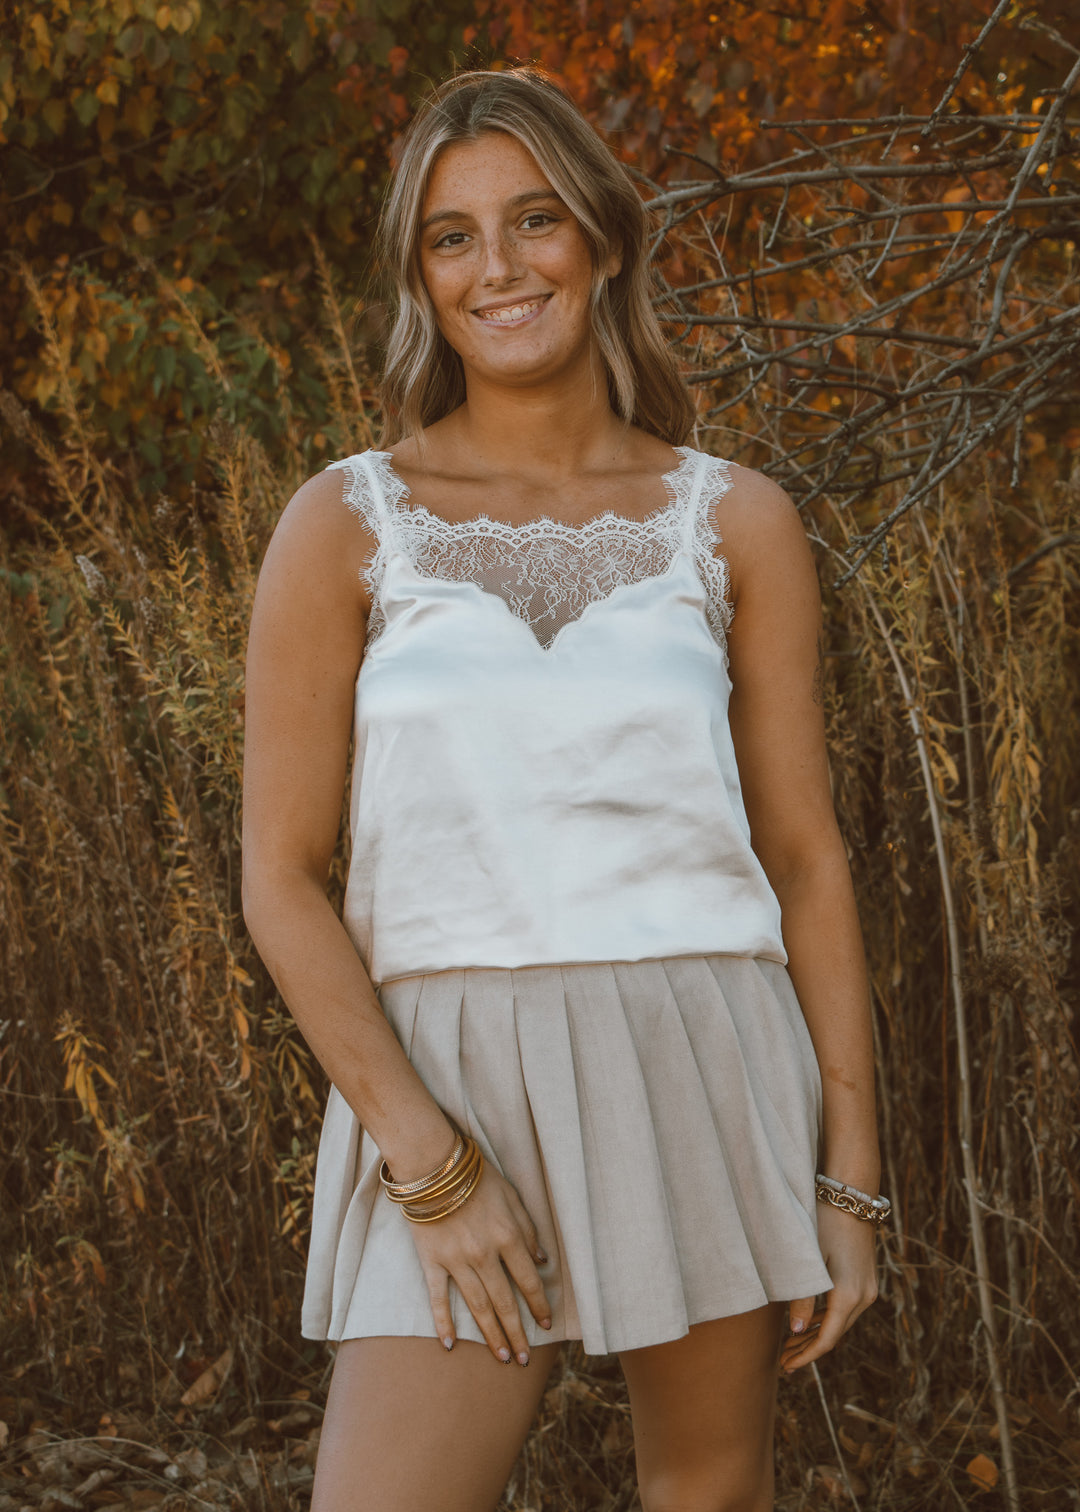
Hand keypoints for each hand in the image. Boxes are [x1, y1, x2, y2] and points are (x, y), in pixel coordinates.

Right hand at [406, 1163, 552, 1365]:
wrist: (433, 1165)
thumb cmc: (476, 1176)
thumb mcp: (512, 1196)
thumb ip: (528, 1229)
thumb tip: (542, 1260)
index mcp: (508, 1236)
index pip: (528, 1280)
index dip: (539, 1305)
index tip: (546, 1324)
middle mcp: (485, 1254)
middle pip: (505, 1302)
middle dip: (517, 1333)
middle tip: (524, 1359)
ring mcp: (457, 1260)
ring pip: (478, 1306)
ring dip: (491, 1335)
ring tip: (502, 1357)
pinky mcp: (432, 1261)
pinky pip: (438, 1298)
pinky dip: (443, 1322)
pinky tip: (450, 1344)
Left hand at [780, 1202, 878, 1373]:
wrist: (851, 1196)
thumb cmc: (824, 1222)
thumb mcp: (808, 1259)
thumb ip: (801, 1297)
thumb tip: (796, 1333)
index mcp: (849, 1294)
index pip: (827, 1339)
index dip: (806, 1357)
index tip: (787, 1368)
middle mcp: (864, 1296)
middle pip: (834, 1334)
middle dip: (808, 1349)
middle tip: (782, 1362)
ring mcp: (868, 1288)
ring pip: (840, 1323)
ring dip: (817, 1335)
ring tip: (790, 1346)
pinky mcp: (865, 1279)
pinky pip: (845, 1309)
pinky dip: (826, 1320)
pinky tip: (808, 1324)